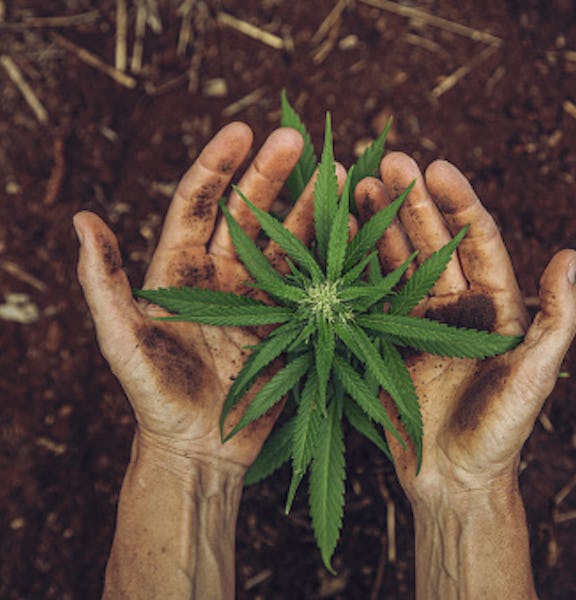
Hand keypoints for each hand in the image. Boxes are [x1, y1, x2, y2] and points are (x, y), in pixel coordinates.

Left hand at [75, 123, 339, 468]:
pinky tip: (353, 228)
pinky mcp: (288, 322)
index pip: (200, 204)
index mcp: (180, 270)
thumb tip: (82, 219)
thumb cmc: (154, 397)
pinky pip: (312, 281)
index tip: (243, 130)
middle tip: (299, 140)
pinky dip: (332, 254)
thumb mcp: (123, 342)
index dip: (218, 165)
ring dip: (311, 206)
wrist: (200, 448)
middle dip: (271, 173)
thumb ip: (104, 284)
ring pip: (287, 240)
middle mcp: (222, 274)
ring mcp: (259, 297)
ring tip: (340, 174)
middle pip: (249, 212)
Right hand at [355, 153, 575, 504]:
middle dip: (413, 202)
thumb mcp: (537, 375)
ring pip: (399, 262)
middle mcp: (458, 306)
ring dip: (380, 224)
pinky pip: (371, 297)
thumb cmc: (503, 432)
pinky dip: (356, 266)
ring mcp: (419, 322)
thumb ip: (558, 318)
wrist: (455, 481)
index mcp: (497, 305)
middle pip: (433, 242)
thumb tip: (570, 254)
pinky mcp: (388, 343)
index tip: (436, 167)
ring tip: (357, 185)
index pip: (477, 241)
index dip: (459, 203)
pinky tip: (339, 234)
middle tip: (388, 162)